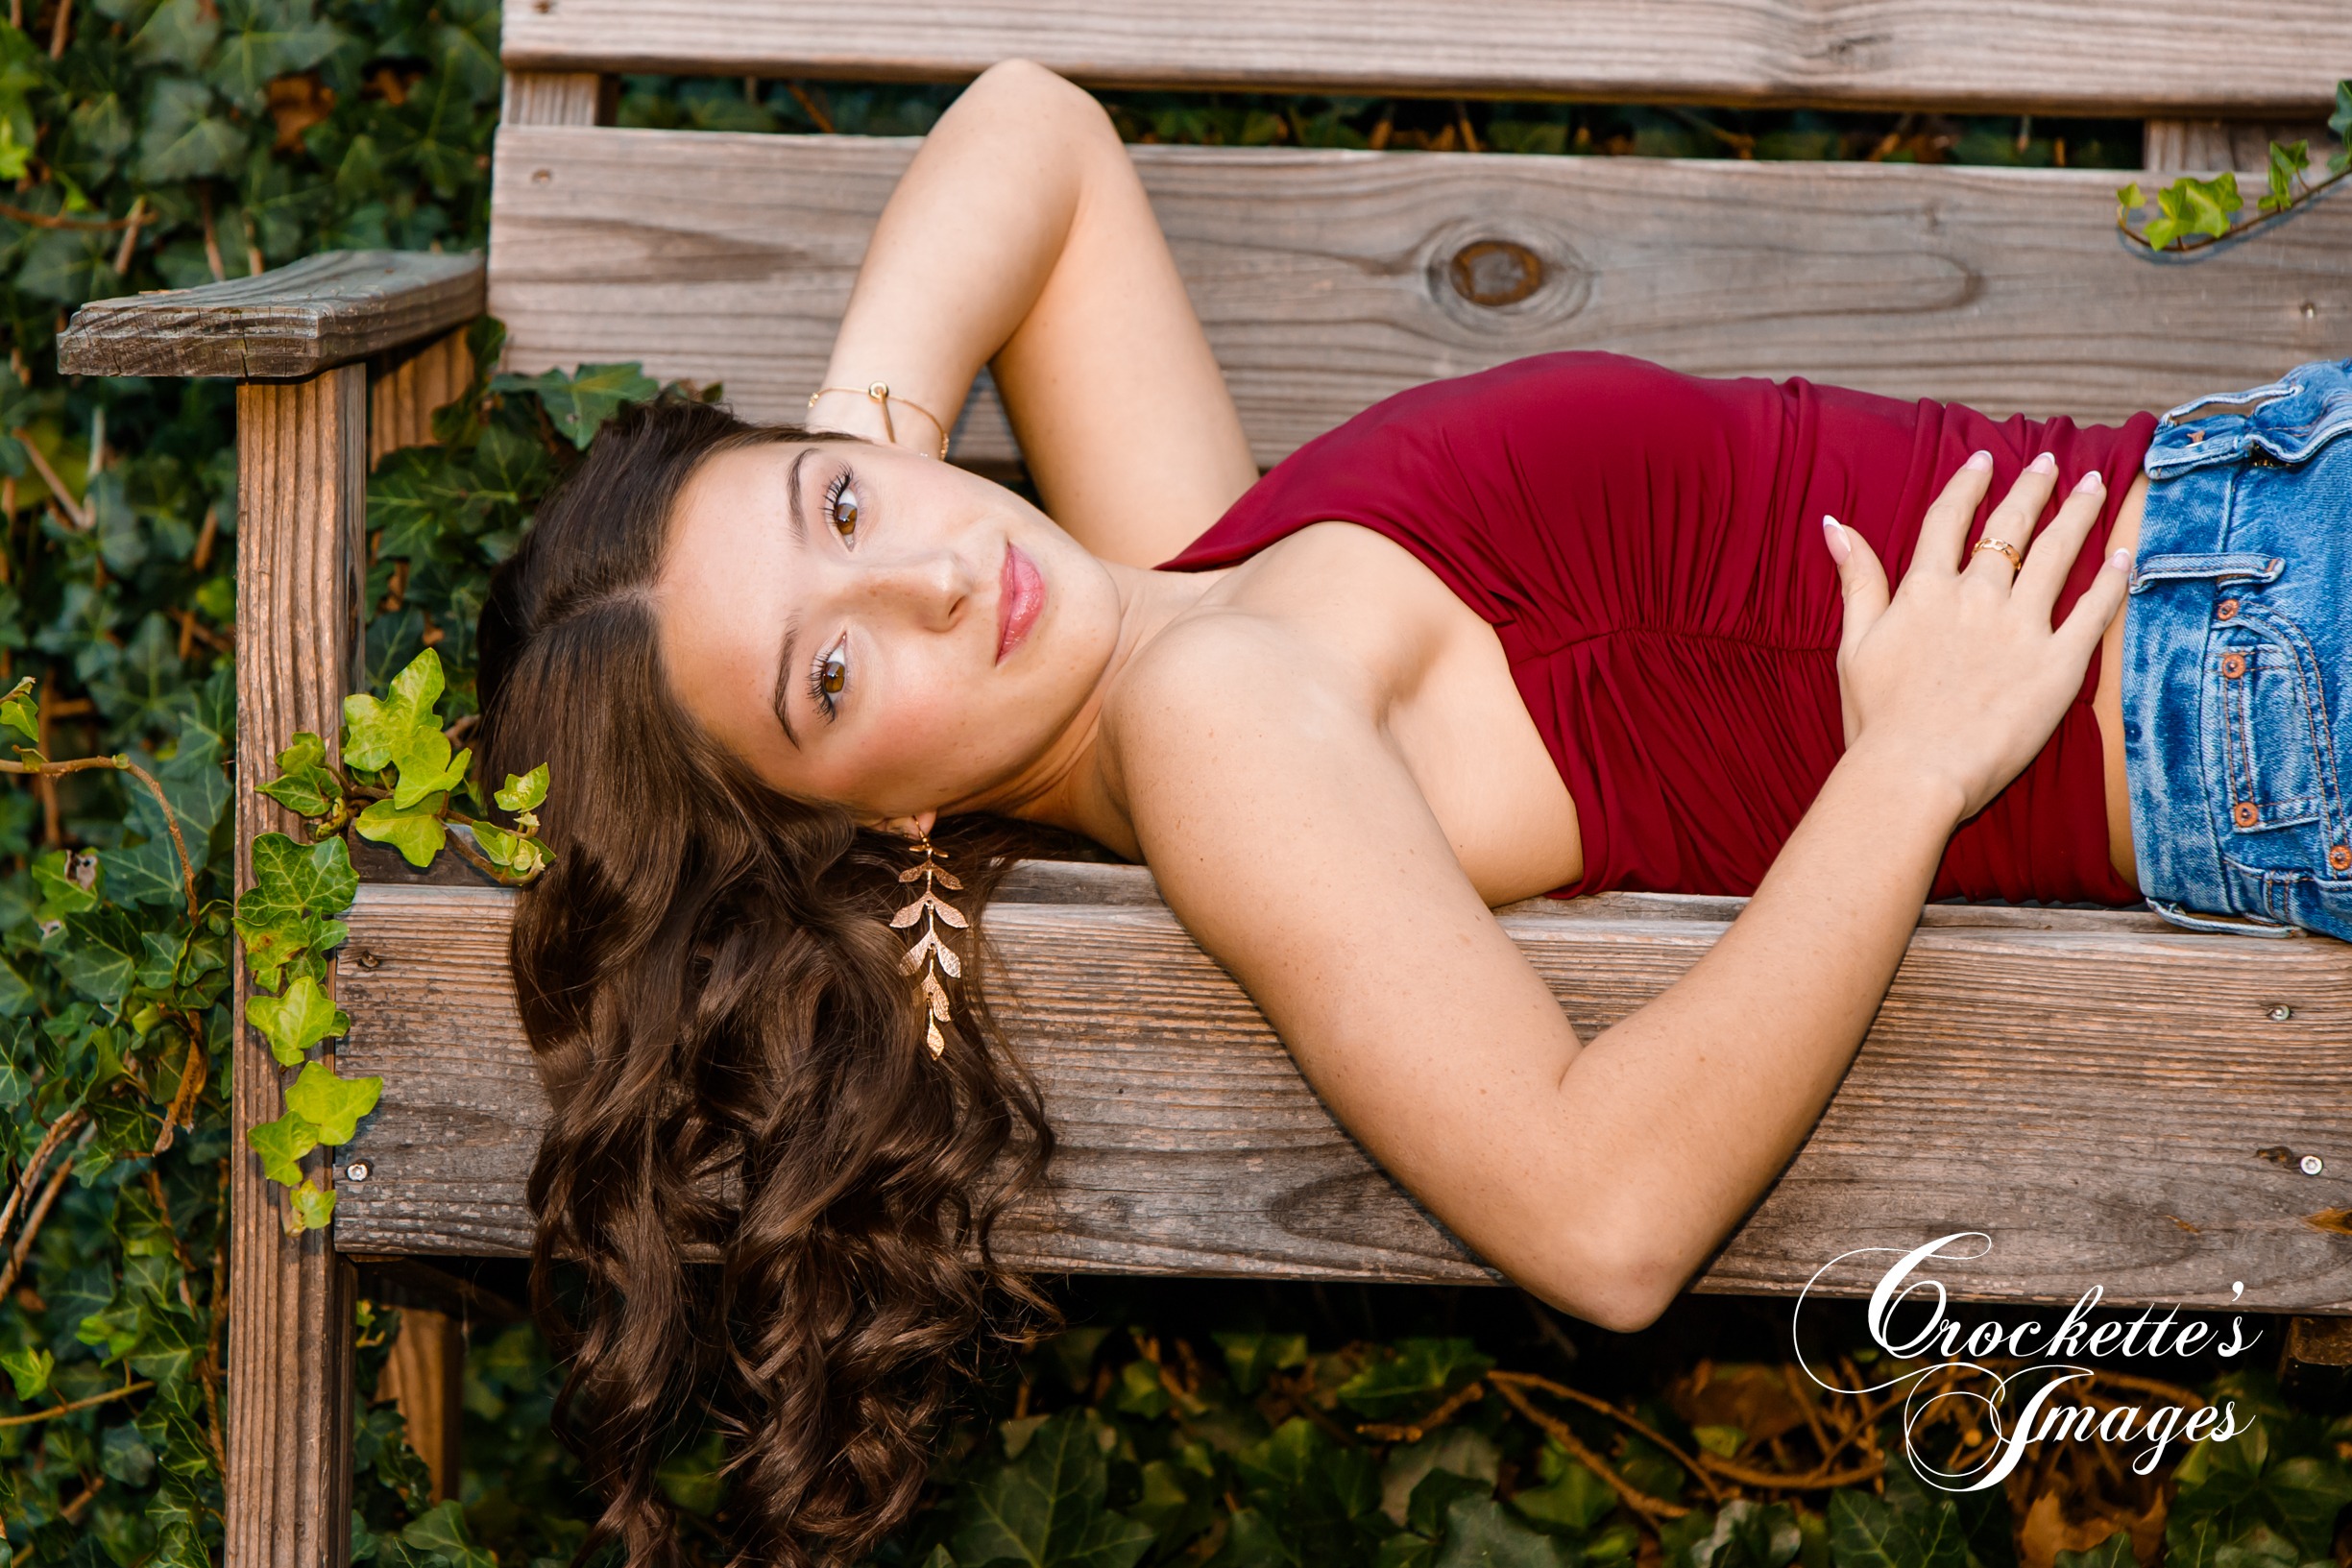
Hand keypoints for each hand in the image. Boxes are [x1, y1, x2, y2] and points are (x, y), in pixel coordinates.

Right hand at [1821, 450, 2129, 821]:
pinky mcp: (2058, 664)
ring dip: (2077, 514)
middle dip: (2033, 488)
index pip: (1948, 521)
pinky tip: (2123, 554)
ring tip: (2095, 485)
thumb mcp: (1854, 645)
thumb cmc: (1876, 720)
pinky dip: (2111, 580)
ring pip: (2057, 554)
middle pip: (2010, 527)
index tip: (1985, 459)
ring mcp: (2021, 628)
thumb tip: (1835, 525)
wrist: (1913, 774)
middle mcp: (1976, 597)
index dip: (1968, 485)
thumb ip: (1857, 581)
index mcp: (1924, 592)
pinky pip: (2092, 611)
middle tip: (2055, 462)